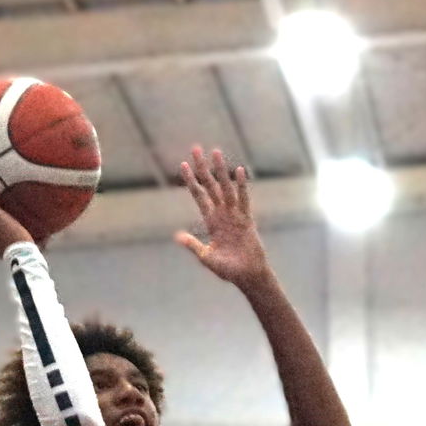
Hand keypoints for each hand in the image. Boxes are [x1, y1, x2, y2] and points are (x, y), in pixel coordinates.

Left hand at [175, 147, 269, 289]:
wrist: (248, 277)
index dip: (191, 181)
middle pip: (210, 185)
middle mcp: (222, 214)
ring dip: (220, 170)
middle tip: (196, 148)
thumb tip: (178, 237)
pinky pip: (244, 199)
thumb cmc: (228, 270)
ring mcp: (235, 215)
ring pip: (225, 187)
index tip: (184, 165)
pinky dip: (241, 186)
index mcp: (211, 221)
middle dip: (203, 168)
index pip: (199, 196)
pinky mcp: (247, 220)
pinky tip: (238, 171)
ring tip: (215, 152)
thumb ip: (194, 246)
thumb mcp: (206, 257)